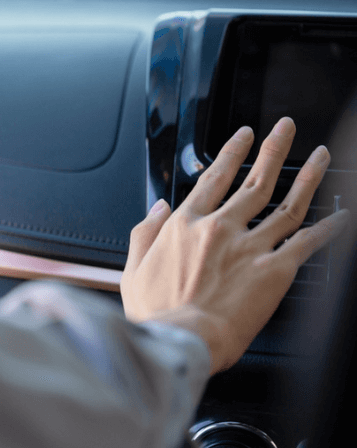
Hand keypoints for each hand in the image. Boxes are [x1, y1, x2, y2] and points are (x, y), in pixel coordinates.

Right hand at [121, 117, 349, 373]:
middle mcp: (221, 228)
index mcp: (185, 225)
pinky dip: (329, 227)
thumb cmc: (157, 313)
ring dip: (307, 176)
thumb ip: (144, 232)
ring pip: (287, 203)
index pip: (214, 178)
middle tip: (286, 129)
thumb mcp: (132, 269)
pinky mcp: (275, 270)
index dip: (232, 153)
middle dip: (273, 149)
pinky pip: (308, 242)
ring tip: (320, 156)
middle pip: (254, 180)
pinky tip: (341, 214)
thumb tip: (157, 207)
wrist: (183, 339)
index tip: (244, 136)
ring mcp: (250, 246)